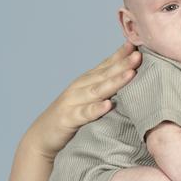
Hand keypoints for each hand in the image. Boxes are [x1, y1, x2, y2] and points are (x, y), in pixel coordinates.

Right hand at [24, 41, 140, 159]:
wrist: (42, 135)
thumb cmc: (71, 115)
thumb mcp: (89, 98)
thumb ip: (106, 87)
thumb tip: (131, 77)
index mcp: (87, 81)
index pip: (106, 64)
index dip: (121, 54)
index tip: (137, 44)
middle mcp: (80, 87)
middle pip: (105, 74)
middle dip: (123, 64)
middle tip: (138, 55)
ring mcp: (73, 102)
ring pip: (97, 90)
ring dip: (115, 82)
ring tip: (131, 74)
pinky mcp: (68, 119)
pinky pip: (84, 113)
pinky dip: (96, 109)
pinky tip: (108, 105)